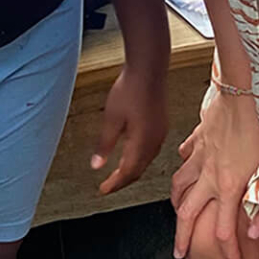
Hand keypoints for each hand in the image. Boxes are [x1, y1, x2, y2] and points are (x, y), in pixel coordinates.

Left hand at [91, 63, 167, 194]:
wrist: (149, 68)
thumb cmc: (131, 89)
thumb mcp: (111, 119)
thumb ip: (105, 144)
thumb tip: (97, 165)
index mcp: (142, 143)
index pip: (128, 173)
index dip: (114, 184)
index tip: (103, 190)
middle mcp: (155, 141)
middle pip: (139, 170)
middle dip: (123, 180)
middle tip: (109, 185)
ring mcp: (161, 132)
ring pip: (147, 160)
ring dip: (133, 169)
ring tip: (119, 172)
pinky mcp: (162, 124)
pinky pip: (152, 149)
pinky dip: (140, 157)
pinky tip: (133, 152)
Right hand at [171, 88, 258, 258]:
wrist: (249, 87)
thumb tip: (257, 228)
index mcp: (229, 184)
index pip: (221, 230)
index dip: (227, 251)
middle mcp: (209, 173)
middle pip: (187, 213)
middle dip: (182, 236)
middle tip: (180, 252)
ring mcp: (201, 153)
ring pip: (179, 183)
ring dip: (176, 202)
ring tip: (176, 212)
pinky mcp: (201, 135)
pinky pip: (186, 154)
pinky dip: (183, 164)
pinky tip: (184, 165)